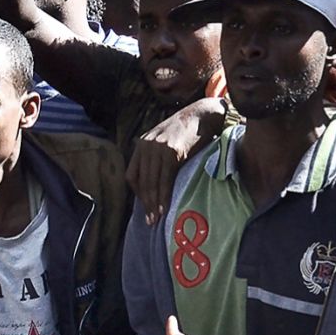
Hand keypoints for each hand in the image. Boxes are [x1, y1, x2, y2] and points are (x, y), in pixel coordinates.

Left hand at [128, 97, 226, 225]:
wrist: (203, 114)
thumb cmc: (189, 130)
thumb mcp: (166, 140)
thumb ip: (158, 155)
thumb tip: (158, 180)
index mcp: (143, 144)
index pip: (132, 174)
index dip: (138, 193)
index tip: (146, 206)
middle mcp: (146, 146)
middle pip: (141, 180)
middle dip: (145, 203)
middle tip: (150, 220)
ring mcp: (158, 148)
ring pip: (151, 182)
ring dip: (154, 203)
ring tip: (157, 218)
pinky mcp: (172, 152)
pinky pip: (164, 179)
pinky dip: (164, 195)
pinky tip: (166, 206)